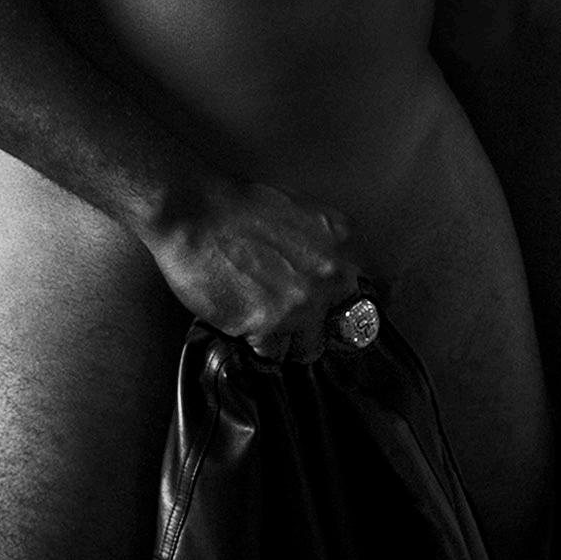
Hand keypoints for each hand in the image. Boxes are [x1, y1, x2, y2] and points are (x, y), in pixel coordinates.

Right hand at [137, 172, 363, 363]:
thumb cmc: (239, 207)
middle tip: (291, 314)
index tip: (335, 315)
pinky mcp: (268, 325)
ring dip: (288, 339)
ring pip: (308, 346)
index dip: (345, 307)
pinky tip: (243, 317)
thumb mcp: (305, 215)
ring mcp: (302, 304)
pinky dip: (258, 342)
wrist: (193, 211)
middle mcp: (332, 276)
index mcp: (345, 244)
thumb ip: (327, 249)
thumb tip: (333, 280)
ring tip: (263, 316)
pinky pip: (273, 352)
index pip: (367, 295)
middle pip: (341, 326)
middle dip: (318, 324)